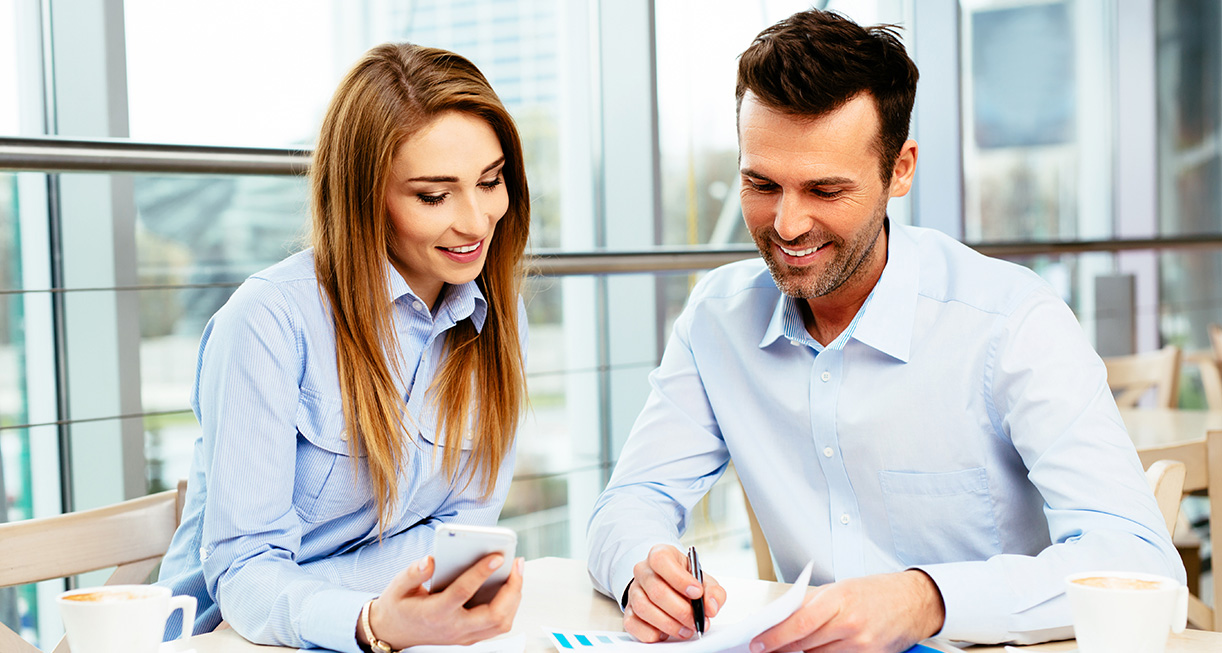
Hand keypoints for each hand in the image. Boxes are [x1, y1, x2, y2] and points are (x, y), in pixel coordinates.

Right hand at [358, 553, 523, 648]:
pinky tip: (510, 586)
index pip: (462, 592)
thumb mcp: (398, 586)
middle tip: (517, 563)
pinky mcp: (469, 637)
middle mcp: (453, 628)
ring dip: (514, 598)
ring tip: (517, 572)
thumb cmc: (399, 606)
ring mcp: (463, 636)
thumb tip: (430, 560)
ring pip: (500, 624)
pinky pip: (497, 625)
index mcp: (435, 613)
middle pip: (493, 615)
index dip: (481, 573)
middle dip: (512, 589)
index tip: (497, 556)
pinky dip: (509, 606)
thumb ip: (413, 573)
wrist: (393, 632)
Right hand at [623, 544, 726, 641]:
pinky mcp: (628, 611)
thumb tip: (711, 608)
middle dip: (680, 610)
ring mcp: (633, 591)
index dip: (679, 578)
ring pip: (644, 608)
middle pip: (656, 590)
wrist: (669, 586)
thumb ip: (713, 592)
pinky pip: (633, 624)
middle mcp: (643, 571)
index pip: (662, 560)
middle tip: (696, 621)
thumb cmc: (686, 581)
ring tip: (686, 630)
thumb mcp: (704, 580)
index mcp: (660, 554)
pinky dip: (651, 633)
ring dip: (668, 624)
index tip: (697, 593)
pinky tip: (666, 633)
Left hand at [751, 570, 943, 652]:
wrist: (914, 601)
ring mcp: (862, 644)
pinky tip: (820, 648)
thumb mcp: (841, 588)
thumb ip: (812, 604)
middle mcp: (851, 623)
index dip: (776, 636)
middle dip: (782, 647)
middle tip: (766, 648)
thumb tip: (783, 620)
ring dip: (804, 652)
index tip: (759, 643)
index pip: (800, 623)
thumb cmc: (876, 591)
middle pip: (806, 644)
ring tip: (794, 646)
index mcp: (841, 599)